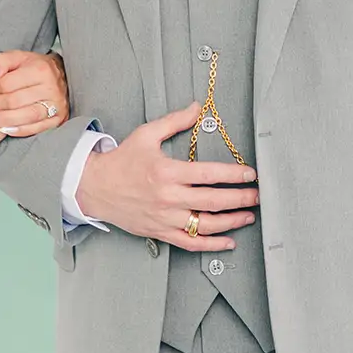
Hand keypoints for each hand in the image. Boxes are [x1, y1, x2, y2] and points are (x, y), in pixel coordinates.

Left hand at [0, 49, 69, 138]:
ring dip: (1, 120)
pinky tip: (3, 130)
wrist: (62, 75)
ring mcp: (56, 105)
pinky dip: (18, 130)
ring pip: (24, 116)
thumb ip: (1, 62)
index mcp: (40, 70)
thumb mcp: (17, 57)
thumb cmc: (34, 67)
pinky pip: (36, 128)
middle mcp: (50, 88)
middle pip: (14, 101)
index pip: (7, 84)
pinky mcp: (58, 119)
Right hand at [75, 105, 258, 250]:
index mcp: (167, 172)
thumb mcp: (146, 134)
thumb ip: (175, 121)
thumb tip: (198, 107)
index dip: (234, 175)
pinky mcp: (160, 231)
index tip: (251, 174)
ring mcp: (164, 217)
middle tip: (257, 196)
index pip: (209, 174)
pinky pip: (190, 242)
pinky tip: (228, 241)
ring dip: (231, 222)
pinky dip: (211, 244)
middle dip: (240, 199)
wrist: (94, 187)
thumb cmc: (121, 161)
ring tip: (248, 216)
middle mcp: (168, 197)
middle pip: (213, 201)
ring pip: (205, 225)